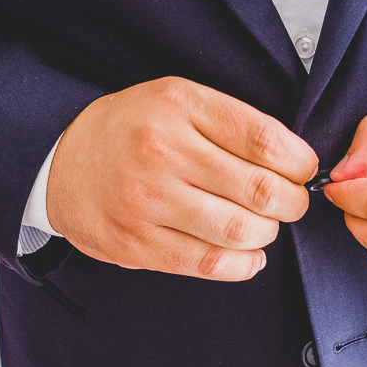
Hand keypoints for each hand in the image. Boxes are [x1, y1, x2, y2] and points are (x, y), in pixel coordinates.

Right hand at [47, 77, 317, 280]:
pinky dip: (244, 264)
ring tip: (263, 226)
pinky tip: (247, 253)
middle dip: (293, 204)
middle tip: (292, 203)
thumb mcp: (178, 102)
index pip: (264, 140)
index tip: (304, 171)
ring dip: (268, 234)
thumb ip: (233, 124)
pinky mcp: (138, 243)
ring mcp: (148, 201)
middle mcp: (162, 152)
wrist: (63, 163)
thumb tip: (296, 162)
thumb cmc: (133, 132)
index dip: (300, 163)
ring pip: (240, 231)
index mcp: (179, 108)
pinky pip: (210, 263)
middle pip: (261, 191)